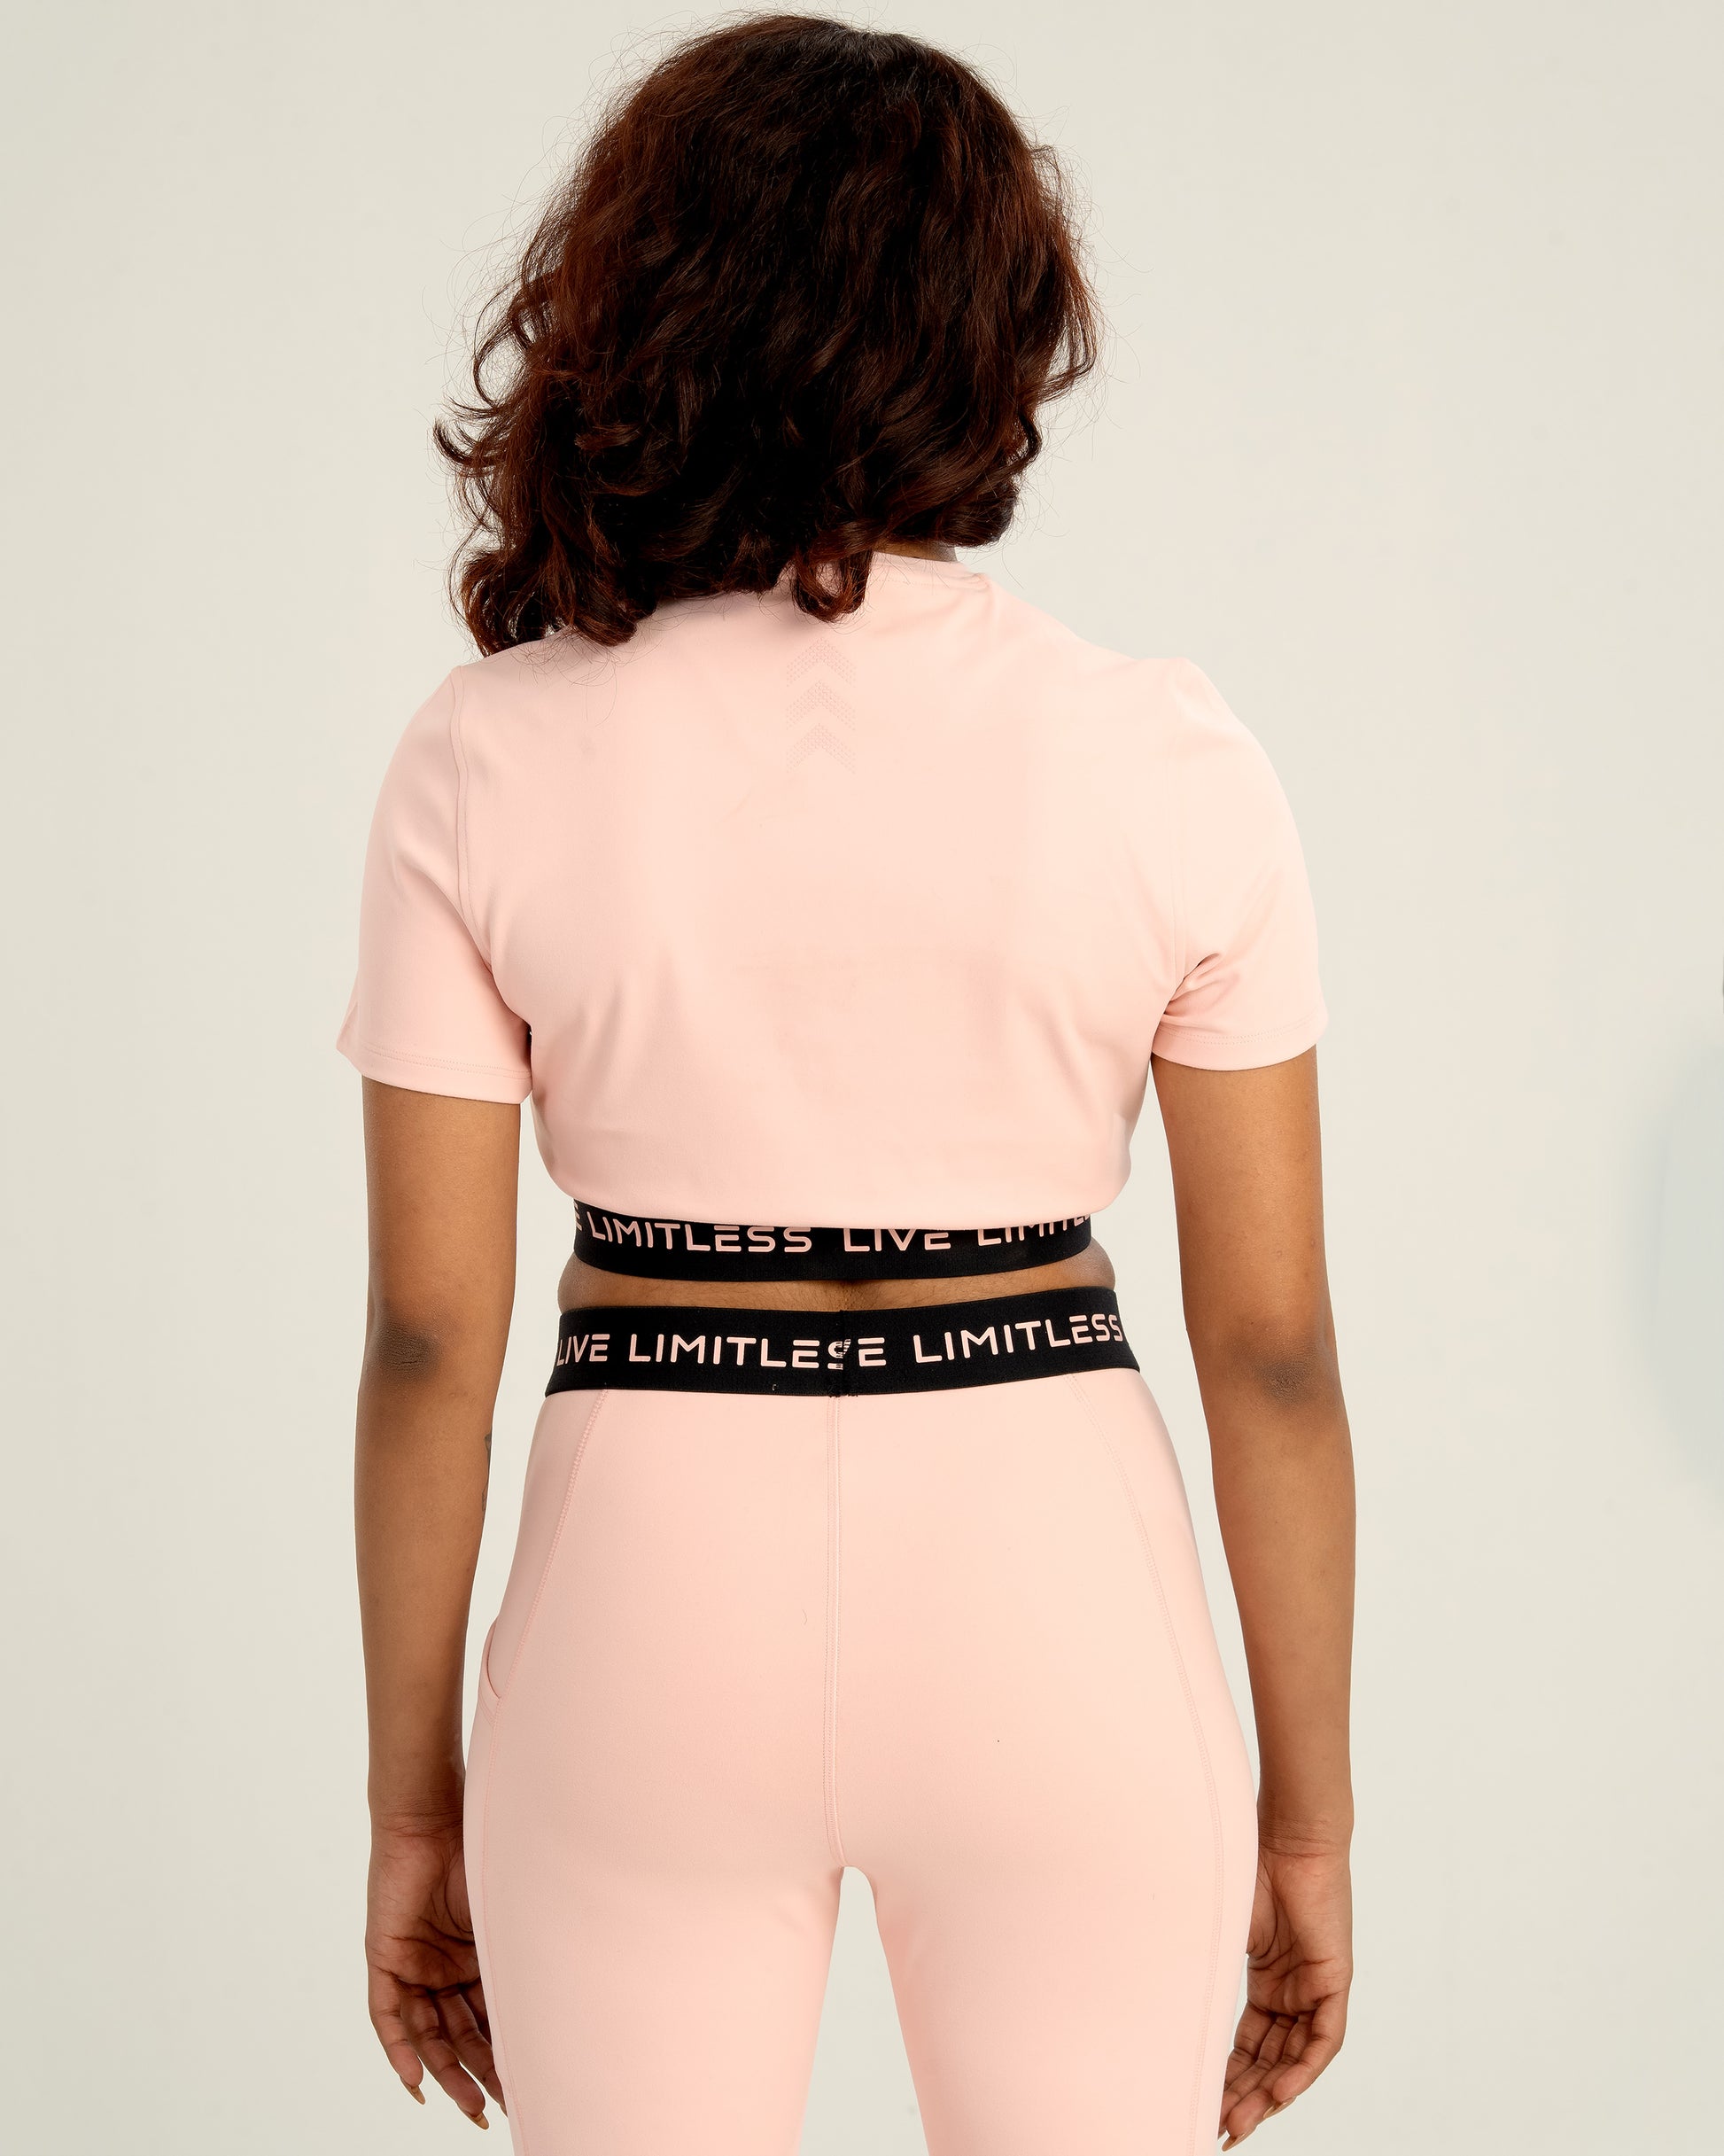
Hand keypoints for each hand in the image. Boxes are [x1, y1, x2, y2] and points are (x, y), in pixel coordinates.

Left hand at [366, 1819, 504, 2127]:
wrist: (435, 1816)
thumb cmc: (481, 1851)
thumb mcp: (506, 1916)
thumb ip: (520, 1953)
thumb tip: (567, 1996)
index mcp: (476, 1956)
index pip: (489, 2016)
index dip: (505, 2050)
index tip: (526, 2084)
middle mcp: (444, 1966)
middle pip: (460, 2033)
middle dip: (479, 2072)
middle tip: (499, 2107)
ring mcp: (414, 1963)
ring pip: (427, 2032)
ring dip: (445, 2070)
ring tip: (469, 2104)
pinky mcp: (386, 1957)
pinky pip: (388, 2014)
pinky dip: (399, 2047)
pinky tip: (416, 2080)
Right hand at [1219, 1838, 1351, 2146]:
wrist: (1286, 1833)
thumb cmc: (1249, 1866)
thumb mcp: (1221, 1929)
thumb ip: (1204, 1966)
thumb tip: (1151, 1991)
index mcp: (1266, 1978)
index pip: (1248, 2043)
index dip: (1228, 2076)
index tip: (1205, 2105)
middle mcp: (1292, 1990)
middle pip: (1269, 2059)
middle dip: (1245, 2096)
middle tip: (1219, 2126)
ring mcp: (1314, 1987)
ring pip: (1295, 2058)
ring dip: (1270, 2093)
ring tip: (1241, 2121)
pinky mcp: (1334, 1981)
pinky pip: (1323, 2040)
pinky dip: (1303, 2069)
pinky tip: (1280, 2094)